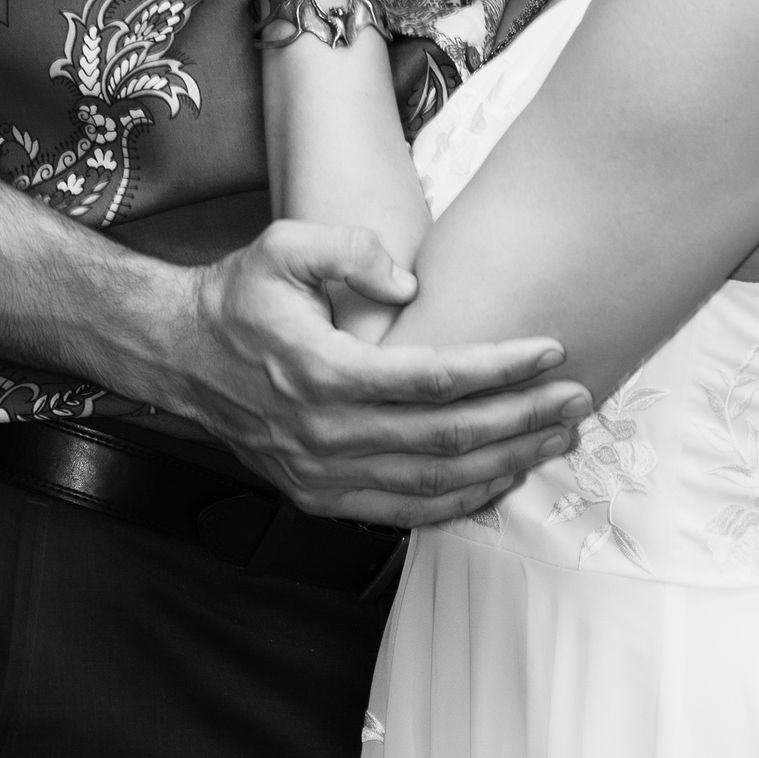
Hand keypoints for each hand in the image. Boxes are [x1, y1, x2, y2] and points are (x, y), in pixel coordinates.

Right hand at [158, 221, 591, 525]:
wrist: (180, 355)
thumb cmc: (240, 296)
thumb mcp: (283, 246)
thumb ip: (349, 251)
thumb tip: (410, 286)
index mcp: (321, 371)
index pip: (434, 378)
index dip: (500, 367)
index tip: (552, 348)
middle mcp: (325, 433)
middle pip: (448, 439)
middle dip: (524, 420)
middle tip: (578, 398)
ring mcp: (322, 473)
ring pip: (435, 484)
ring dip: (507, 464)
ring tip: (558, 438)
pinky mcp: (321, 496)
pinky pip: (405, 512)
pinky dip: (462, 502)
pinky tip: (505, 479)